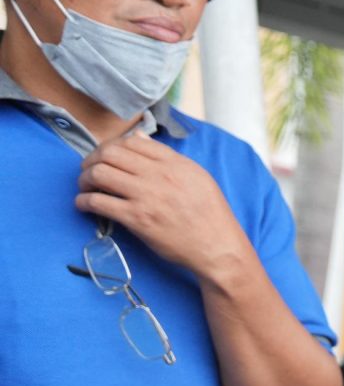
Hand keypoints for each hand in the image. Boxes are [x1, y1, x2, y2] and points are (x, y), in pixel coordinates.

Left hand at [74, 134, 252, 281]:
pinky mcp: (137, 219)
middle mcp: (159, 175)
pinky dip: (83, 201)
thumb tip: (137, 138)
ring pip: (99, 173)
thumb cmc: (210, 215)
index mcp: (175, 163)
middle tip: (89, 171)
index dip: (111, 146)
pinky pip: (98, 202)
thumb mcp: (197, 177)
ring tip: (86, 187)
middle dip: (92, 160)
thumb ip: (167, 157)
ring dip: (84, 179)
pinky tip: (84, 205)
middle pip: (109, 153)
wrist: (218, 247)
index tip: (105, 157)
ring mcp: (147, 196)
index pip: (131, 141)